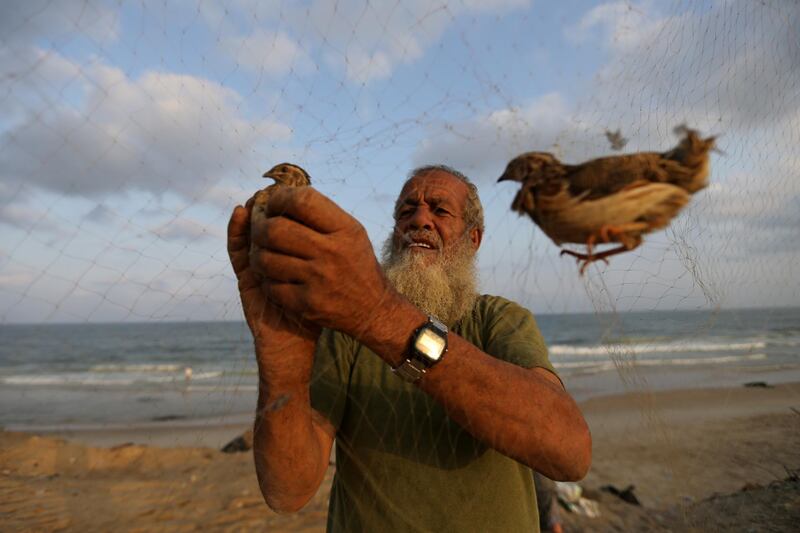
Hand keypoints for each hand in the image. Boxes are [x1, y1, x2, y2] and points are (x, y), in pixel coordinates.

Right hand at [227, 199, 319, 376]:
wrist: (300, 347)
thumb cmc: (323, 312)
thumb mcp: (331, 278)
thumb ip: (329, 254)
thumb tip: (338, 219)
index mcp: (296, 257)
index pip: (287, 221)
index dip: (286, 200)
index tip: (292, 186)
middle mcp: (274, 259)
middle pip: (266, 221)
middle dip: (268, 203)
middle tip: (273, 187)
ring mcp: (256, 268)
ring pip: (248, 231)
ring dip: (252, 211)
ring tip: (257, 195)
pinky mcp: (244, 279)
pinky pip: (236, 250)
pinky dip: (235, 230)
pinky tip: (239, 213)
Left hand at [249, 186, 394, 340]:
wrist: (373, 308)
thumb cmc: (354, 263)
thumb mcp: (350, 232)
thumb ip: (320, 213)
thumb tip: (277, 195)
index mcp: (345, 229)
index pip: (301, 201)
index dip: (278, 199)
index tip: (272, 204)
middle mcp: (332, 252)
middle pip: (275, 229)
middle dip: (258, 227)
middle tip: (258, 229)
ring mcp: (319, 279)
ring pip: (266, 259)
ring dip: (258, 255)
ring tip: (263, 253)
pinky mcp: (308, 303)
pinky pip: (271, 286)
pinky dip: (267, 281)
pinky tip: (275, 278)